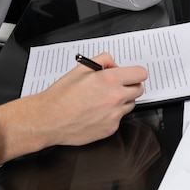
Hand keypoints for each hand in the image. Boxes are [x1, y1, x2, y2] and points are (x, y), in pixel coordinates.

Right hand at [0, 53, 146, 164]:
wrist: (49, 120)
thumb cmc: (61, 95)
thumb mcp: (80, 68)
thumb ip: (102, 60)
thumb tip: (114, 64)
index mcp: (110, 80)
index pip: (140, 74)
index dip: (135, 73)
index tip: (132, 74)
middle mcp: (116, 98)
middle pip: (139, 89)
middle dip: (130, 85)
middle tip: (117, 86)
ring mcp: (114, 115)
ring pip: (130, 104)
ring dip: (122, 100)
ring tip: (102, 100)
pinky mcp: (111, 129)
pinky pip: (119, 118)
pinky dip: (112, 114)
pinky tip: (96, 112)